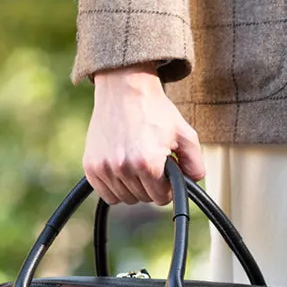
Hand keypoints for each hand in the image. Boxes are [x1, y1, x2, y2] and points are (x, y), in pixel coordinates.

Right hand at [83, 61, 205, 205]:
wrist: (125, 87)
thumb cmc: (154, 110)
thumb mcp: (184, 133)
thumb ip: (195, 162)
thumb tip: (193, 181)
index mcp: (148, 163)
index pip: (161, 198)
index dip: (167, 186)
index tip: (165, 171)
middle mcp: (124, 168)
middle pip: (143, 199)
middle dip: (151, 185)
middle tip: (151, 163)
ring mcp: (105, 168)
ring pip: (125, 198)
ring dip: (134, 187)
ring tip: (136, 163)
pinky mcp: (91, 166)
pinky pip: (106, 195)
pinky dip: (115, 187)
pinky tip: (122, 169)